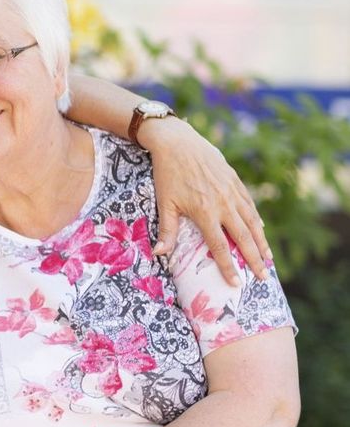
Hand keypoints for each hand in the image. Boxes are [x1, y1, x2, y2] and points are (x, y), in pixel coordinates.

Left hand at [139, 117, 270, 284]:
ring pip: (252, 222)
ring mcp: (232, 192)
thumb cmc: (167, 174)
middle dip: (255, 260)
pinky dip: (256, 219)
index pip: (221, 247)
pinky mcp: (235, 181)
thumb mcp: (165, 203)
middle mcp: (223, 204)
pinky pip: (249, 204)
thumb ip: (167, 230)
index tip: (237, 284)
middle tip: (264, 278)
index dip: (229, 267)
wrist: (177, 142)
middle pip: (244, 238)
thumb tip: (159, 254)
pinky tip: (260, 229)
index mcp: (205, 212)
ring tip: (268, 259)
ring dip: (262, 242)